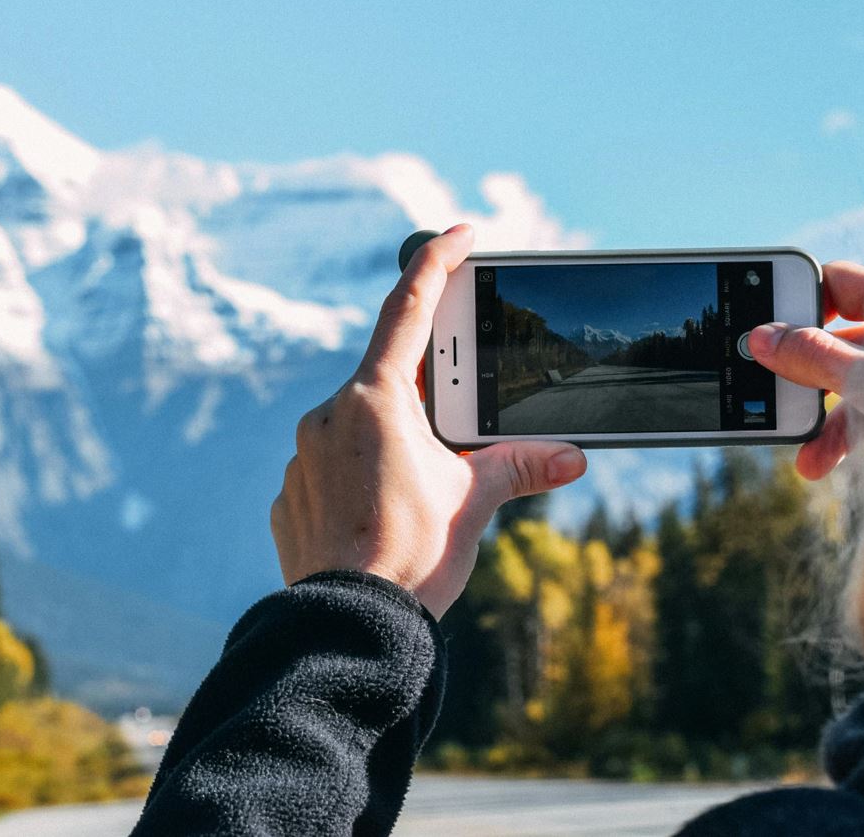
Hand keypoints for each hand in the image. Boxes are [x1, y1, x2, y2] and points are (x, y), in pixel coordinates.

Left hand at [270, 225, 587, 617]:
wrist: (350, 627)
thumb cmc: (413, 557)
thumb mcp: (475, 501)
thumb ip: (521, 466)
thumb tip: (573, 457)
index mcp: (374, 399)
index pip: (409, 309)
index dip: (437, 263)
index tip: (460, 235)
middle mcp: (329, 416)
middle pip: (388, 377)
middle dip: (430, 389)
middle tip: (464, 410)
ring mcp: (302, 456)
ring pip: (358, 426)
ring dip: (396, 439)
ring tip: (427, 485)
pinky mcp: (290, 496)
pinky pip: (331, 467)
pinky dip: (363, 476)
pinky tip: (386, 512)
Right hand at [748, 260, 863, 479]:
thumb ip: (815, 360)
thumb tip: (760, 338)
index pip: (834, 283)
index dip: (796, 300)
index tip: (763, 328)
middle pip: (837, 345)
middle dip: (803, 380)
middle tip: (774, 400)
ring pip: (857, 393)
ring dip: (830, 429)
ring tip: (810, 463)